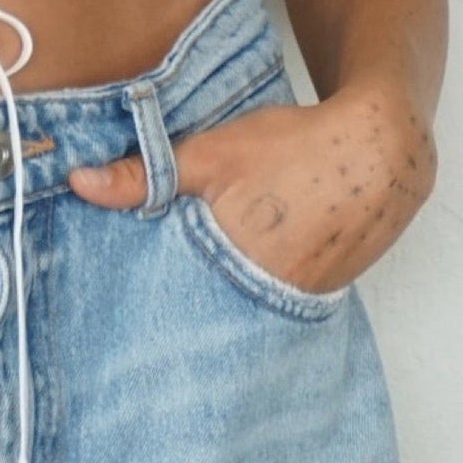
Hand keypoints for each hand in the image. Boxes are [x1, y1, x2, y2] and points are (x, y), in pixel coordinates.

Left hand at [68, 84, 435, 294]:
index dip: (145, 309)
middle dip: (178, 308)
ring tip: (192, 282)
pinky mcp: (321, 293)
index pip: (174, 307)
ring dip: (218, 295)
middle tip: (147, 308)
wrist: (384, 150)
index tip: (118, 314)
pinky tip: (242, 265)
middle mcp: (270, 298)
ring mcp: (300, 300)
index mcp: (236, 268)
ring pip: (240, 306)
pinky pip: (272, 298)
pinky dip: (252, 285)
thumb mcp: (210, 154)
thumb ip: (145, 176)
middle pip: (208, 312)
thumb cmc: (296, 149)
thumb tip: (79, 183)